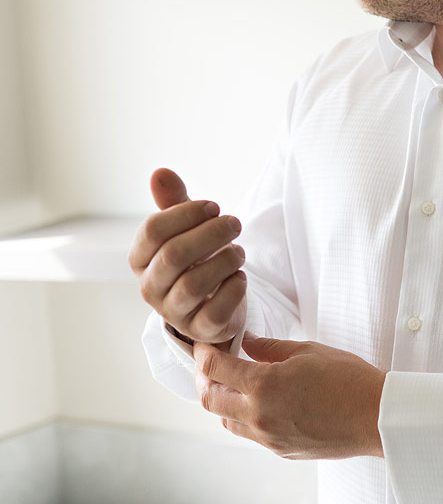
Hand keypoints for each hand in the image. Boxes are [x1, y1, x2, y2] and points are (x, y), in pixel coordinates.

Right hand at [128, 167, 246, 345]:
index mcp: (140, 259)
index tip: (214, 206)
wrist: (214, 300)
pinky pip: (215, 313)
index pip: (152, 230)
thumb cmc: (196, 257)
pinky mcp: (200, 330)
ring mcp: (174, 312)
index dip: (186, 213)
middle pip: (174, 255)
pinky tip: (240, 277)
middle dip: (210, 234)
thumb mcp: (186, 228)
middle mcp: (150, 287)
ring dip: (224, 260)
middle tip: (235, 222)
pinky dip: (233, 291)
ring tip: (240, 251)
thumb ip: (173, 202)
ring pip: (194, 285)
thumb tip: (160, 173)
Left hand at [193, 332, 385, 459]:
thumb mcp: (307, 351)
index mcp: (264, 385)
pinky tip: (261, 402)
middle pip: (209, 399)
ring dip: (223, 401)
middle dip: (204, 379)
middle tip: (212, 364)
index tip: (204, 345)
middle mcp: (259, 415)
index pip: (215, 368)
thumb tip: (245, 343)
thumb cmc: (348, 378)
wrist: (377, 418)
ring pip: (227, 420)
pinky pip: (250, 434)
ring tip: (234, 384)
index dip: (203, 353)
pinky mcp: (281, 451)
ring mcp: (269, 438)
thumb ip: (269, 347)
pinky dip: (245, 416)